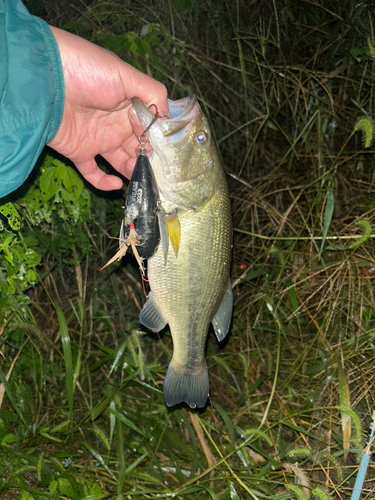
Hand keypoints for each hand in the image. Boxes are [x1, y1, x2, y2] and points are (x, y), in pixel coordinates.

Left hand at [47, 27, 167, 190]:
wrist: (44, 78)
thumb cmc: (87, 70)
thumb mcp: (127, 75)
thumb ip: (153, 94)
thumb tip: (167, 118)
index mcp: (130, 106)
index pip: (151, 129)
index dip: (160, 142)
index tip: (169, 155)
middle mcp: (116, 124)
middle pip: (139, 148)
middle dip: (151, 161)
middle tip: (160, 174)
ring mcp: (98, 139)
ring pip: (122, 163)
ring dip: (133, 172)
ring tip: (144, 181)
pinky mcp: (80, 151)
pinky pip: (93, 173)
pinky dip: (103, 183)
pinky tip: (116, 185)